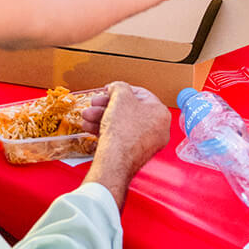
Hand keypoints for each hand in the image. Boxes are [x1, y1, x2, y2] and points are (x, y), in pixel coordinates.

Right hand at [86, 82, 171, 209]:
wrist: (115, 161)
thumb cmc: (123, 131)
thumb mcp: (120, 97)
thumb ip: (119, 87)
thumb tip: (117, 88)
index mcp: (160, 113)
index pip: (140, 94)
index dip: (121, 90)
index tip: (109, 90)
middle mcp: (158, 129)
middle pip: (129, 110)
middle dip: (107, 105)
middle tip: (94, 103)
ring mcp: (147, 144)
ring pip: (122, 124)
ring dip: (102, 117)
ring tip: (87, 116)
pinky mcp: (134, 154)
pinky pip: (120, 137)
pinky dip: (106, 130)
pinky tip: (91, 128)